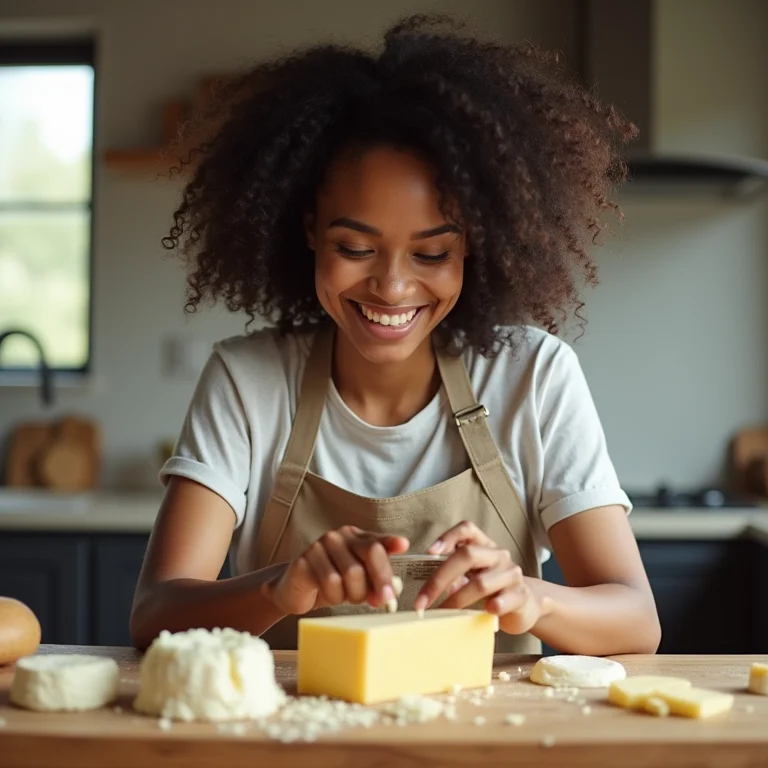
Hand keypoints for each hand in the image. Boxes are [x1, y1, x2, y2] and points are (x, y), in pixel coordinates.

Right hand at [261, 526, 408, 615]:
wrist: (295, 591)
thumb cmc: (332, 584)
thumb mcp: (358, 582)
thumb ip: (375, 581)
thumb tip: (391, 591)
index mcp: (355, 537)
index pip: (377, 541)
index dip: (391, 543)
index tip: (403, 545)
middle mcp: (339, 536)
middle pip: (370, 553)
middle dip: (380, 580)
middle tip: (383, 600)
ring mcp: (321, 545)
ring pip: (351, 573)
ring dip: (353, 594)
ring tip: (345, 597)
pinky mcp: (305, 559)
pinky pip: (330, 581)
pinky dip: (334, 596)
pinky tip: (328, 595)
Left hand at [414, 521, 542, 633]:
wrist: (526, 605)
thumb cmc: (492, 589)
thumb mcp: (473, 576)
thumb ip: (454, 575)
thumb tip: (427, 588)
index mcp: (484, 546)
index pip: (467, 529)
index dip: (448, 537)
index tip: (430, 552)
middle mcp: (498, 555)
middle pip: (467, 555)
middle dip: (440, 578)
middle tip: (422, 600)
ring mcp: (511, 574)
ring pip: (480, 582)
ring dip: (457, 600)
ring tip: (442, 613)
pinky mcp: (520, 595)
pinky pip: (503, 600)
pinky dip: (491, 607)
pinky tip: (484, 612)